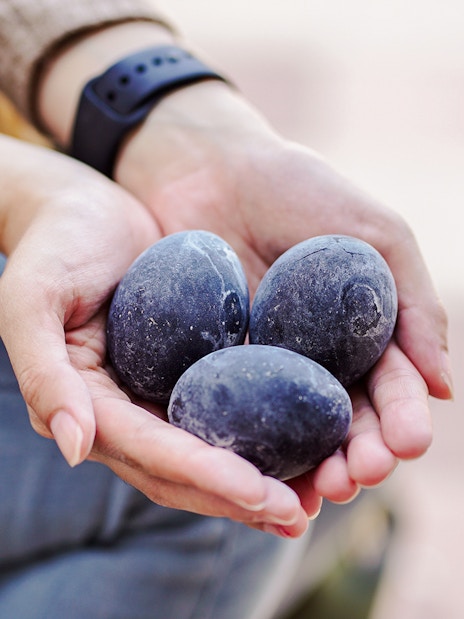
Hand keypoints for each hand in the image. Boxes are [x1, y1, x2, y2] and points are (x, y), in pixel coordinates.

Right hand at [0, 136, 310, 537]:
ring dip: (255, 482)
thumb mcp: (30, 299)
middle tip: (298, 512)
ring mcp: (155, 396)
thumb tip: (73, 447)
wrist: (85, 213)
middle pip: (181, 471)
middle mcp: (122, 414)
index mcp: (86, 405)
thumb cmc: (55, 246)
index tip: (261, 491)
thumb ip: (43, 373)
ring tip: (309, 500)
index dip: (202, 474)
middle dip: (237, 495)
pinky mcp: (183, 372)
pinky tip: (302, 445)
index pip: (148, 451)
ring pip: (207, 454)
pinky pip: (223, 412)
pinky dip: (259, 436)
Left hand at [112, 80, 452, 503]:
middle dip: (357, 452)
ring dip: (308, 464)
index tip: (405, 445)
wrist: (211, 168)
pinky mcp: (214, 363)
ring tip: (318, 490)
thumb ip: (414, 304)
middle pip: (342, 420)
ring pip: (291, 428)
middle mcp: (316, 356)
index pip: (387, 388)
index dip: (399, 419)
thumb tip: (443, 387)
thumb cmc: (300, 188)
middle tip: (359, 476)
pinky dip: (247, 444)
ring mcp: (264, 363)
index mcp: (360, 331)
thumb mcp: (376, 233)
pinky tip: (254, 469)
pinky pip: (232, 410)